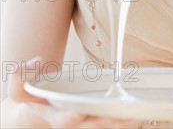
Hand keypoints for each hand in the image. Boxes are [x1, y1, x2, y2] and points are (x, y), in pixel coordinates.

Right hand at [8, 57, 137, 127]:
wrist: (42, 101)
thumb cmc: (34, 91)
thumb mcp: (21, 84)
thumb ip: (21, 76)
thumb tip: (37, 62)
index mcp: (55, 113)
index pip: (65, 119)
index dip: (73, 117)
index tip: (81, 113)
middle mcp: (74, 120)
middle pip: (92, 123)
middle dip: (107, 120)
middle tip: (123, 114)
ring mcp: (88, 119)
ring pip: (106, 123)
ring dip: (122, 121)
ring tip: (138, 114)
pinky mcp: (98, 114)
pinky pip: (114, 118)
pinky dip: (126, 116)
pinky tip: (140, 111)